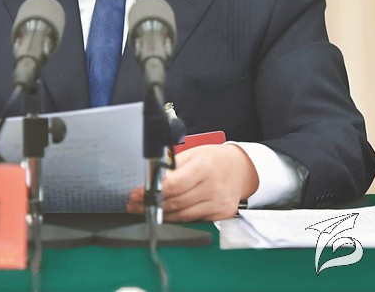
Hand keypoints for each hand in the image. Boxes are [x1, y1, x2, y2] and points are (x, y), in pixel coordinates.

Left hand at [126, 144, 259, 221]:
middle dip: (152, 204)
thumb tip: (151, 178)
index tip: (136, 194)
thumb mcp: (193, 153)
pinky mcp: (221, 214)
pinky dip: (178, 217)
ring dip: (161, 214)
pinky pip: (193, 220)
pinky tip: (166, 214)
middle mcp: (213, 187)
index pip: (175, 184)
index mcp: (204, 166)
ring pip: (182, 215)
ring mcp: (218, 203)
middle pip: (176, 202)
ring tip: (145, 210)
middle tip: (135, 204)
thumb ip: (173, 167)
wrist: (240, 168)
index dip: (153, 191)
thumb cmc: (214, 159)